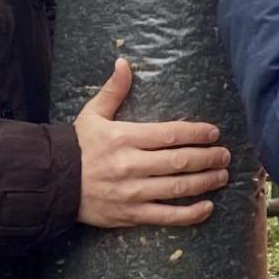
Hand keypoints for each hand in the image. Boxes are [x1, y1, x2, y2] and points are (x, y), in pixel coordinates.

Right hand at [74, 59, 228, 228]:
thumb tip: (124, 63)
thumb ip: (113, 90)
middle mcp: (131, 165)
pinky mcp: (130, 214)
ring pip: (177, 188)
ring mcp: (132, 192)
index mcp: (125, 138)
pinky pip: (165, 216)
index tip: (214, 133)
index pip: (170, 134)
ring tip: (221, 176)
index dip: (196, 133)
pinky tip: (207, 207)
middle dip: (208, 158)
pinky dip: (189, 214)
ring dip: (205, 182)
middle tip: (225, 155)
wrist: (53, 182)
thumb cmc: (78, 146)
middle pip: (180, 161)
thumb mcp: (92, 114)